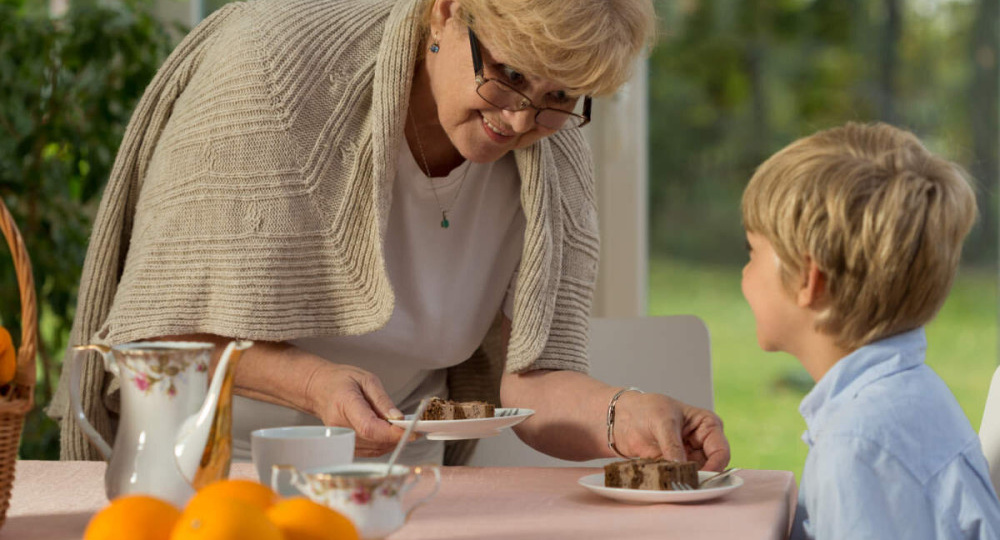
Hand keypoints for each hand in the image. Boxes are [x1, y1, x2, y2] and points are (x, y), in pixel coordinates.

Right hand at [304, 363, 409, 457]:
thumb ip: (383, 400)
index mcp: (344, 403)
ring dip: (392, 441)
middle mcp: (340, 425)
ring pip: (374, 449)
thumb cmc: (342, 381)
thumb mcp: (367, 380)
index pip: (369, 426)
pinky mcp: (345, 446)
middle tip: (415, 427)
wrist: (319, 390)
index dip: (391, 432)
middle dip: (398, 436)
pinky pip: (370, 451)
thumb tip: (398, 418)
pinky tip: (390, 433)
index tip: (412, 430)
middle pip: (373, 440)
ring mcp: (340, 438)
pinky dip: (384, 444)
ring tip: (403, 428)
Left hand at [613, 392, 729, 470]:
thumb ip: (672, 444)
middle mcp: (702, 443)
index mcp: (708, 425)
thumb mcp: (662, 421)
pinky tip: (662, 480)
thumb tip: (681, 467)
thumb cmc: (647, 408)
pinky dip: (672, 481)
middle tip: (684, 483)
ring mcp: (688, 456)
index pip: (720, 451)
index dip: (714, 466)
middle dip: (699, 476)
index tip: (698, 476)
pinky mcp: (674, 467)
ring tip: (671, 480)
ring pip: (695, 475)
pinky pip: (679, 478)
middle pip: (711, 467)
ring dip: (684, 480)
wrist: (622, 416)